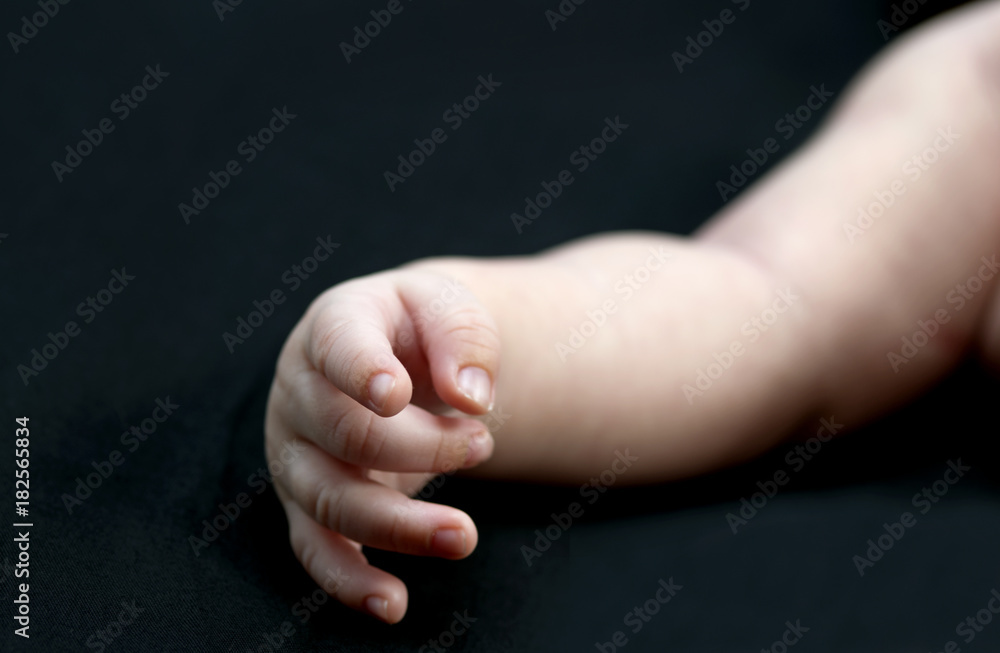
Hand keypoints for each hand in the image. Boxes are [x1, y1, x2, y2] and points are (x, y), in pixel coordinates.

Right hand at [264, 265, 499, 622]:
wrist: (405, 354)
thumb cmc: (425, 328)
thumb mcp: (452, 309)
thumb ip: (465, 339)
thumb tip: (472, 397)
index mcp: (334, 326)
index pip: (337, 347)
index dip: (361, 371)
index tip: (397, 394)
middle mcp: (300, 391)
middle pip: (345, 433)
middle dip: (423, 447)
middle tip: (483, 442)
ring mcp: (298, 452)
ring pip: (332, 500)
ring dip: (399, 524)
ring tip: (462, 535)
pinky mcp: (308, 504)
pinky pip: (317, 550)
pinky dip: (350, 583)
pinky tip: (392, 604)